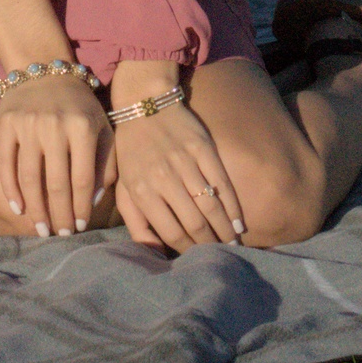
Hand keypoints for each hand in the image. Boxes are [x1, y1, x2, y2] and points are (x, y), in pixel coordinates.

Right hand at [0, 75, 115, 236]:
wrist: (44, 69)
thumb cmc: (79, 105)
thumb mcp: (102, 126)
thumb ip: (106, 162)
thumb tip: (92, 202)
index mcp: (83, 126)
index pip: (83, 178)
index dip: (81, 207)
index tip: (79, 227)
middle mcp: (55, 125)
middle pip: (56, 183)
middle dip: (59, 215)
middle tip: (60, 235)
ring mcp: (28, 124)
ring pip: (30, 178)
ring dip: (35, 209)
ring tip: (41, 228)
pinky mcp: (7, 122)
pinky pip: (6, 163)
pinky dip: (10, 189)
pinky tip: (18, 208)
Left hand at [112, 102, 243, 253]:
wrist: (144, 104)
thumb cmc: (133, 150)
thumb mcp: (123, 186)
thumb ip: (135, 221)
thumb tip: (155, 252)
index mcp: (142, 190)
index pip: (171, 232)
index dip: (188, 250)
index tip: (197, 259)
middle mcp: (164, 178)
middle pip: (194, 223)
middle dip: (209, 244)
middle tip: (219, 255)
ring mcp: (185, 162)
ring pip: (211, 205)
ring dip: (224, 230)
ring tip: (232, 244)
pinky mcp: (203, 148)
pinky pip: (222, 183)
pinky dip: (232, 206)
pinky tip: (238, 222)